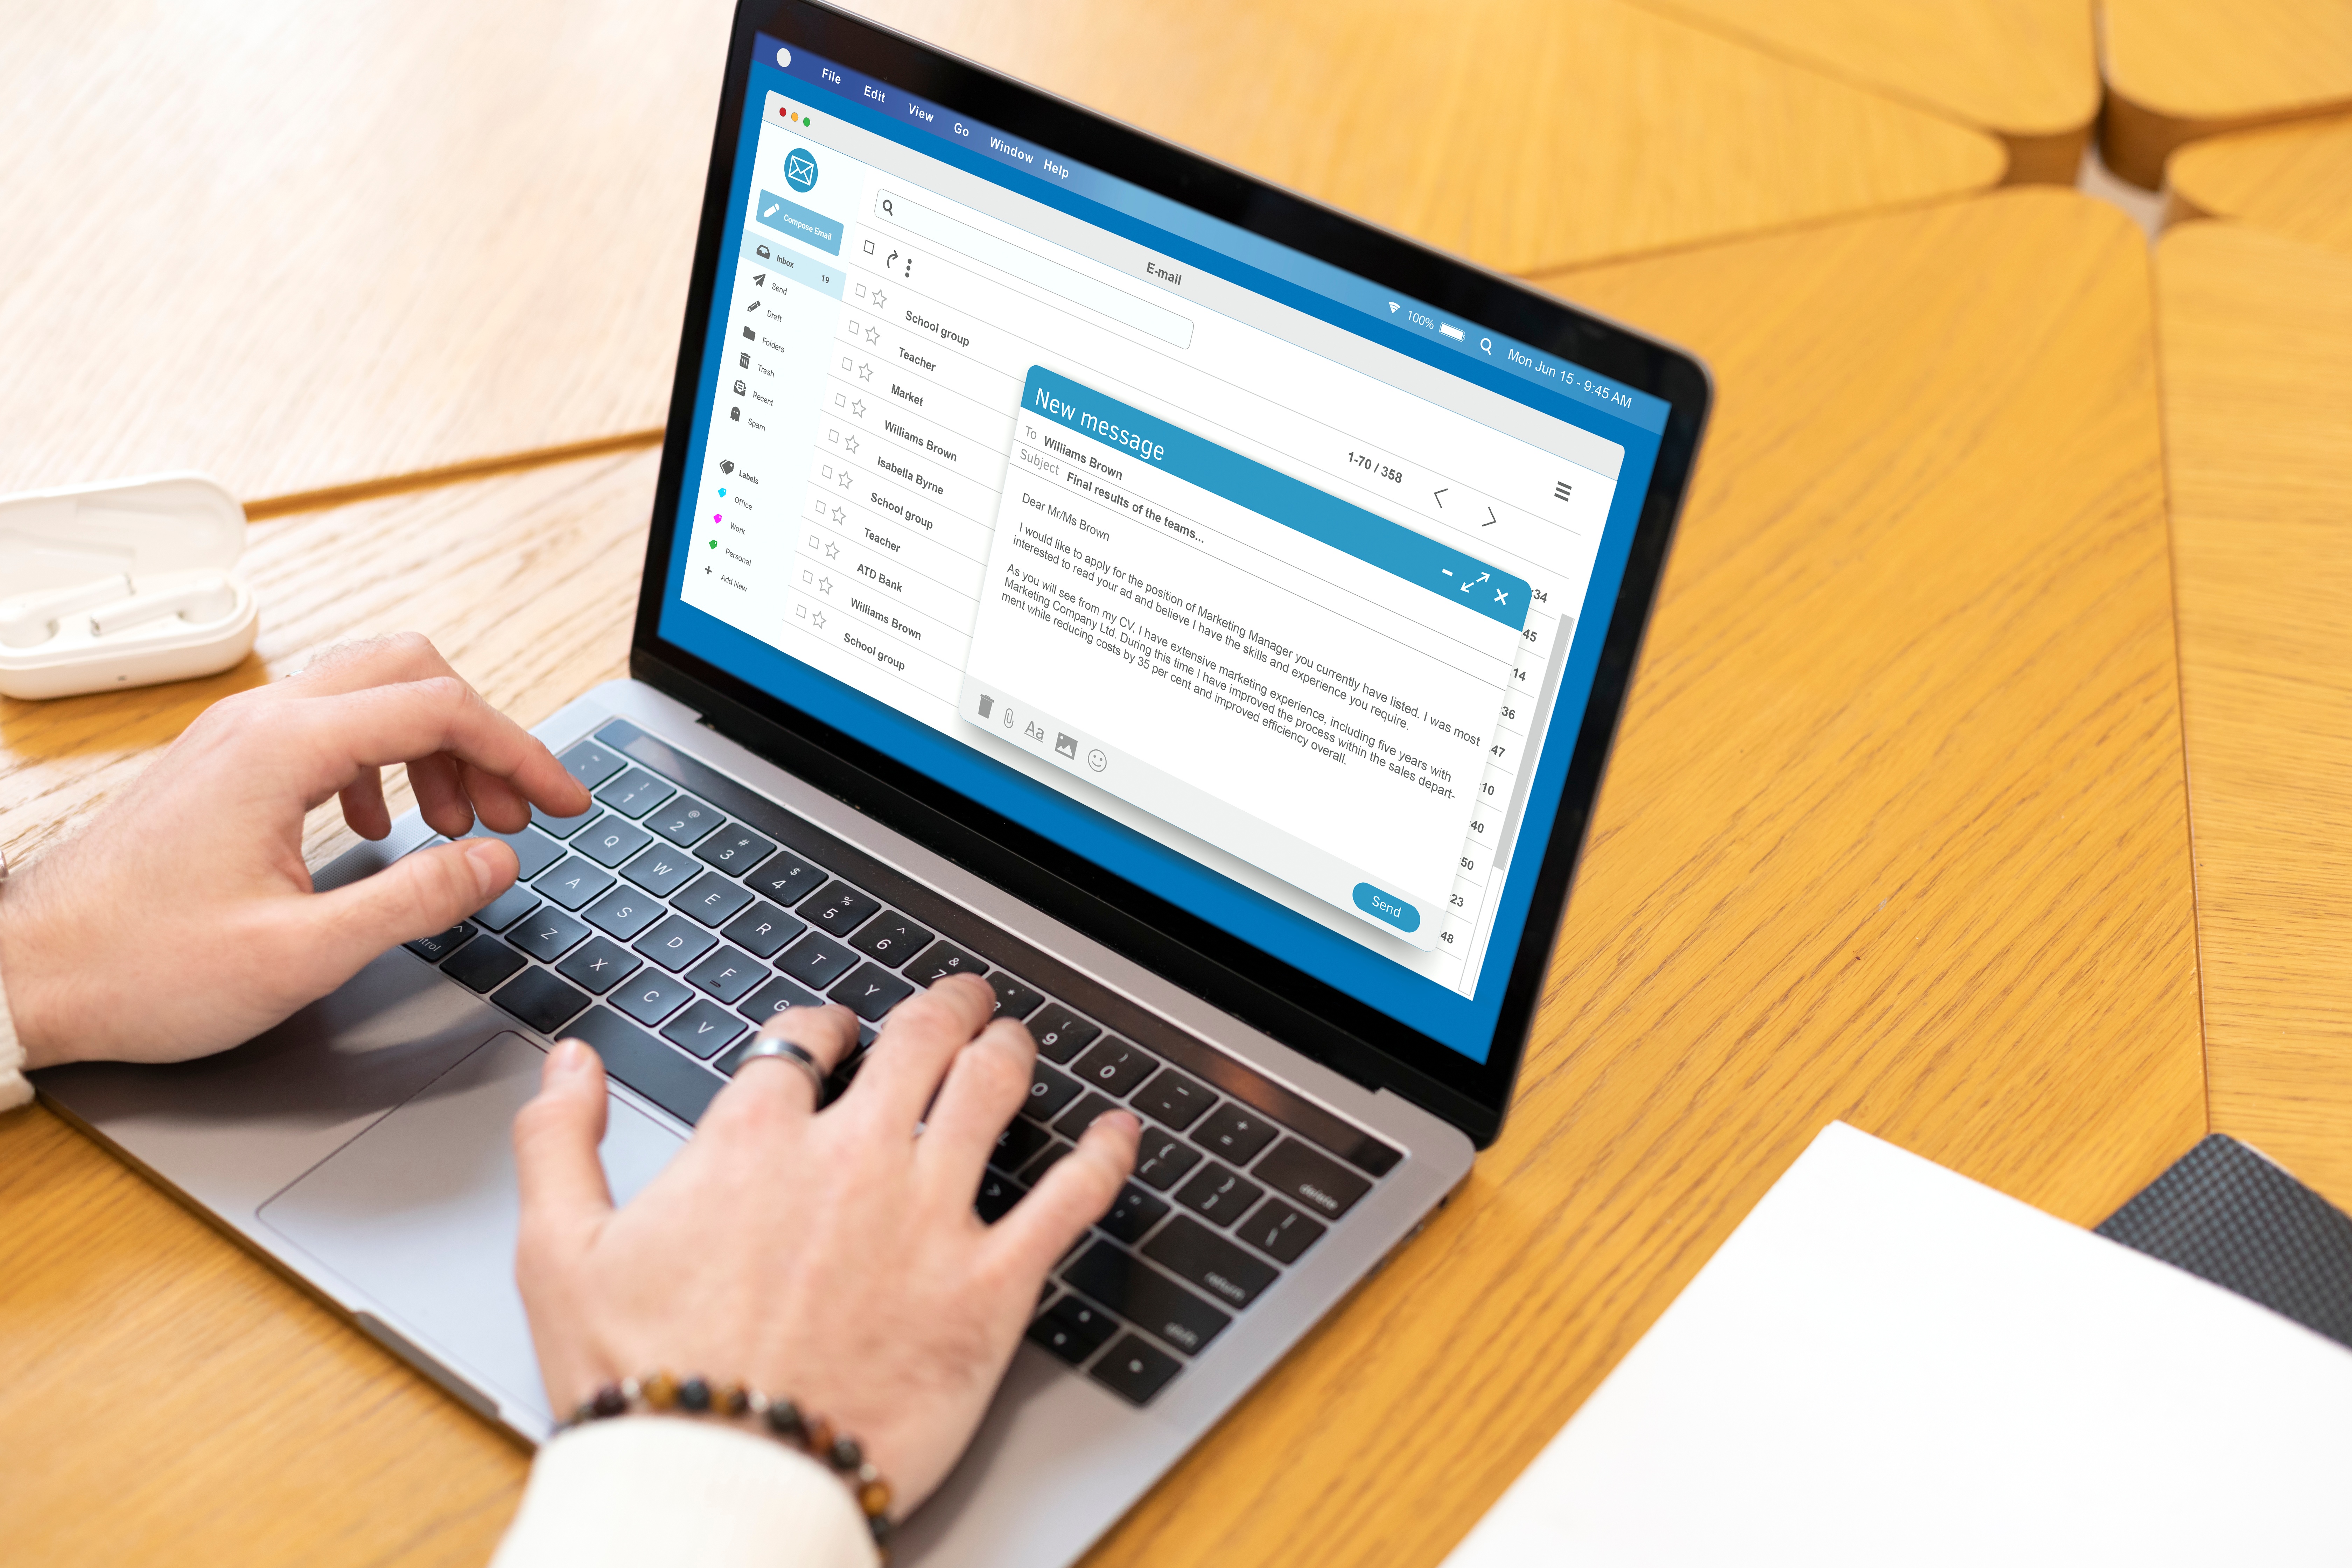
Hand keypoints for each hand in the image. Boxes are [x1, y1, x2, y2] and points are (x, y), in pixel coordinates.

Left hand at [0, 634, 589, 1067]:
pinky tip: (381, 828)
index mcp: (284, 749)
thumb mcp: (301, 954)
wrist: (26, 970)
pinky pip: (327, 727)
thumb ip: (414, 901)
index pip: (442, 711)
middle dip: (483, 737)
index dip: (523, 755)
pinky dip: (382, 761)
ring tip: (460, 824)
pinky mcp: (223, 762)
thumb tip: (495, 861)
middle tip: (519, 810)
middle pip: (411, 674)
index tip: (565, 802)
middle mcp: (260, 720)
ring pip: (369, 694)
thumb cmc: (140, 968)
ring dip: (433, 748)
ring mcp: (236, 735)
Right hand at [512, 973, 1140, 1512]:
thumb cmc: (641, 1382)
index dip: (823, 1023)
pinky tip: (1121, 1134)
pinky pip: (1069, 1198)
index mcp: (754, 1143)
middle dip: (941, 1009)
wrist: (718, 1480)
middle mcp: (851, 1159)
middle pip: (917, 1041)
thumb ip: (558, 1141)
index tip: (834, 1031)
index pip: (801, 1040)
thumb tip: (569, 1065)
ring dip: (1009, 1052)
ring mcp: (928, 1215)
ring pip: (992, 1089)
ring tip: (1016, 1042)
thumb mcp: (557, 1251)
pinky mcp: (988, 1285)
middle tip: (957, 1003)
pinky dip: (1104, 1157)